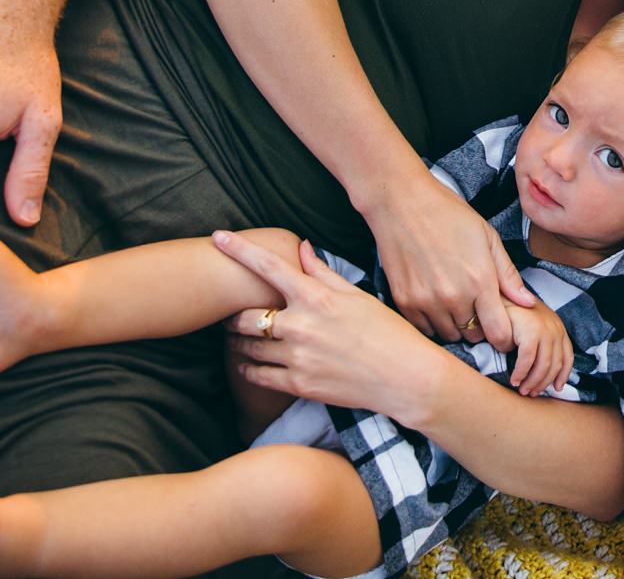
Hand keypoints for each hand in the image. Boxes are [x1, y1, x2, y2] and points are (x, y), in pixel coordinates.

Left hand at [218, 232, 453, 425]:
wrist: (405, 377)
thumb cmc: (386, 330)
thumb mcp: (355, 295)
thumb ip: (322, 271)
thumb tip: (302, 247)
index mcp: (316, 298)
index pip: (268, 266)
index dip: (239, 250)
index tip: (218, 238)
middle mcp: (302, 326)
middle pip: (247, 316)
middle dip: (233, 315)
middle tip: (231, 315)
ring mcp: (298, 358)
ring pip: (248, 348)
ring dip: (238, 342)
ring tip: (238, 338)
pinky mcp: (299, 385)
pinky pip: (259, 376)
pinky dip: (248, 369)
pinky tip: (247, 365)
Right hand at [363, 170, 534, 349]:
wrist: (402, 203)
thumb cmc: (449, 214)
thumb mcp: (487, 237)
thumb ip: (508, 274)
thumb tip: (529, 303)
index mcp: (480, 280)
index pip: (499, 333)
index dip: (504, 337)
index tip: (502, 329)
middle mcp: (453, 297)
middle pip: (474, 336)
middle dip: (480, 327)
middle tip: (476, 307)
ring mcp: (426, 301)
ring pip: (449, 335)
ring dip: (456, 325)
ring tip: (455, 302)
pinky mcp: (404, 302)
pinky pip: (424, 329)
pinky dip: (433, 322)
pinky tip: (435, 301)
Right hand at [506, 300, 572, 396]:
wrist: (498, 297)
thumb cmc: (511, 315)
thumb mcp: (531, 329)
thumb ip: (540, 345)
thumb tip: (542, 373)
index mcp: (558, 327)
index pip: (567, 356)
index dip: (563, 375)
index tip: (556, 388)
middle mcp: (555, 328)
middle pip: (555, 365)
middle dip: (543, 383)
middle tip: (531, 393)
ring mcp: (545, 329)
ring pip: (543, 366)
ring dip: (532, 382)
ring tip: (522, 390)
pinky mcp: (531, 331)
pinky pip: (528, 361)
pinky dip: (521, 374)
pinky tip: (514, 380)